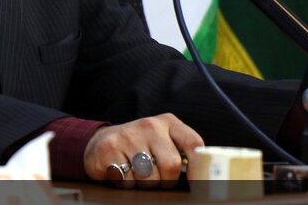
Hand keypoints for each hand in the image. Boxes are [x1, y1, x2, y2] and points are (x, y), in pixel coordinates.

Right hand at [84, 113, 201, 188]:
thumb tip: (206, 175)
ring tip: (136, 173)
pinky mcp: (109, 148)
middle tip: (155, 178)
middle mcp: (150, 125)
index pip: (193, 143)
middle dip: (165, 181)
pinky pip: (127, 180)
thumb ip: (181, 151)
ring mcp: (128, 135)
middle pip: (172, 166)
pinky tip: (121, 172)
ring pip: (149, 177)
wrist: (100, 142)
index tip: (199, 183)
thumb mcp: (162, 141)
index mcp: (168, 122)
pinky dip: (125, 183)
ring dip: (144, 184)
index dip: (200, 167)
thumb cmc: (139, 146)